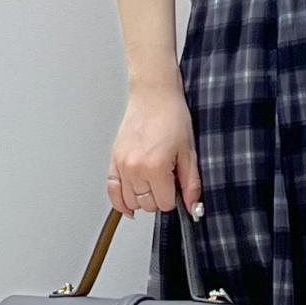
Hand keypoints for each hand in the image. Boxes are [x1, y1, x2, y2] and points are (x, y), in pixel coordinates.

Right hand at [107, 84, 202, 218]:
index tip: (176, 186)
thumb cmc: (172, 117)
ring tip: (152, 184)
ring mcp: (122, 165)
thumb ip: (191, 184)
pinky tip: (128, 206)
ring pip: (130, 201)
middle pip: (147, 205)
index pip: (165, 204)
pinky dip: (119, 202)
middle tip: (166, 182)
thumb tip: (194, 209)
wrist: (153, 96)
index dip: (174, 198)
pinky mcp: (113, 160)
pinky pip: (111, 191)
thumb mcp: (189, 152)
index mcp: (156, 167)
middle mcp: (135, 168)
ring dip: (142, 199)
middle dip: (159, 198)